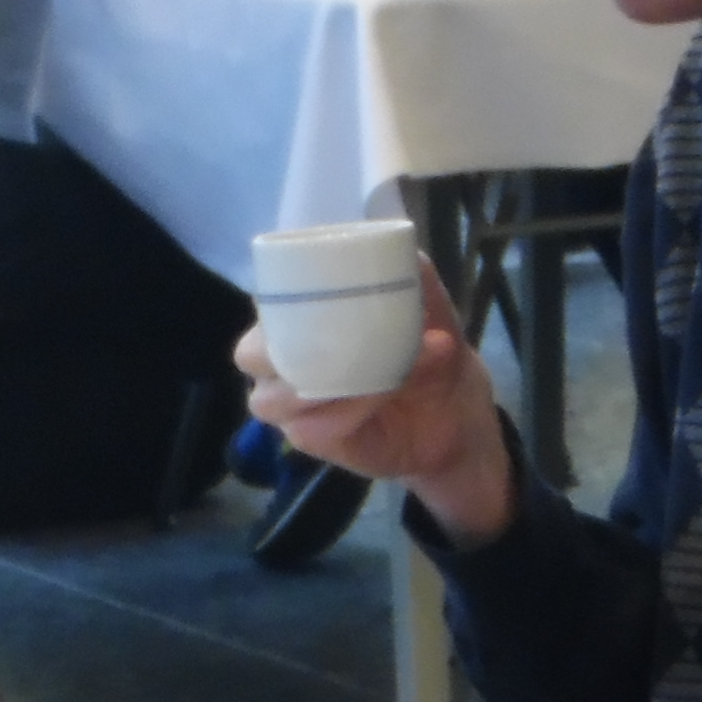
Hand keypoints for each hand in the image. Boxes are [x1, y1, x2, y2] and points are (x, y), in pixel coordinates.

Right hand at [239, 257, 512, 542]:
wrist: (454, 407)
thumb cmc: (427, 345)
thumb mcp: (427, 301)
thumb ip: (413, 273)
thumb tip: (406, 262)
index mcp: (298, 315)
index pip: (263, 304)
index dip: (274, 303)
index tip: (311, 297)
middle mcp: (282, 359)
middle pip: (248, 355)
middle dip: (274, 351)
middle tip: (324, 343)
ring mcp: (290, 403)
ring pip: (270, 399)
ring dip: (317, 386)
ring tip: (370, 376)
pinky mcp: (309, 438)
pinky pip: (306, 428)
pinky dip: (341, 413)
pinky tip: (374, 399)